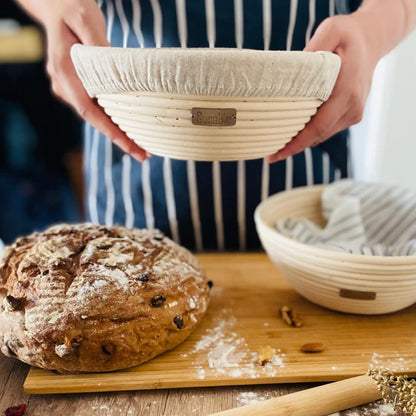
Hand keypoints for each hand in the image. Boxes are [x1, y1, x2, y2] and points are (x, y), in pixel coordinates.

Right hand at [28, 0, 146, 160]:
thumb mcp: (86, 20)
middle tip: (144, 155)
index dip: (110, 131)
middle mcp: (63, 84)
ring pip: (96, 116)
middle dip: (119, 139)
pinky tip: (130, 128)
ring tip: (142, 147)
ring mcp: (69, 87)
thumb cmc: (72, 8)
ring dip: (118, 132)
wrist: (56, 4)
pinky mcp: (77, 86)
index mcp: (64, 71)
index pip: (88, 110)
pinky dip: (113, 119)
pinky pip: (96, 106)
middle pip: (94, 119)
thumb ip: (99, 46)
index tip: (129, 146)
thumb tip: (116, 68)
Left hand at [267, 12, 379, 162]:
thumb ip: (314, 47)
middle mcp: (352, 106)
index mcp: (347, 90)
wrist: (371, 41)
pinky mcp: (351, 115)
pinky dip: (310, 134)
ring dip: (301, 143)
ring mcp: (354, 113)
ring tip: (277, 148)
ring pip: (322, 135)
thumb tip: (293, 68)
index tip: (278, 153)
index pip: (319, 125)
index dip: (297, 143)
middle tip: (270, 156)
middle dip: (294, 148)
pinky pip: (327, 129)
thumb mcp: (332, 30)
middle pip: (318, 135)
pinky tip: (293, 135)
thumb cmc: (349, 36)